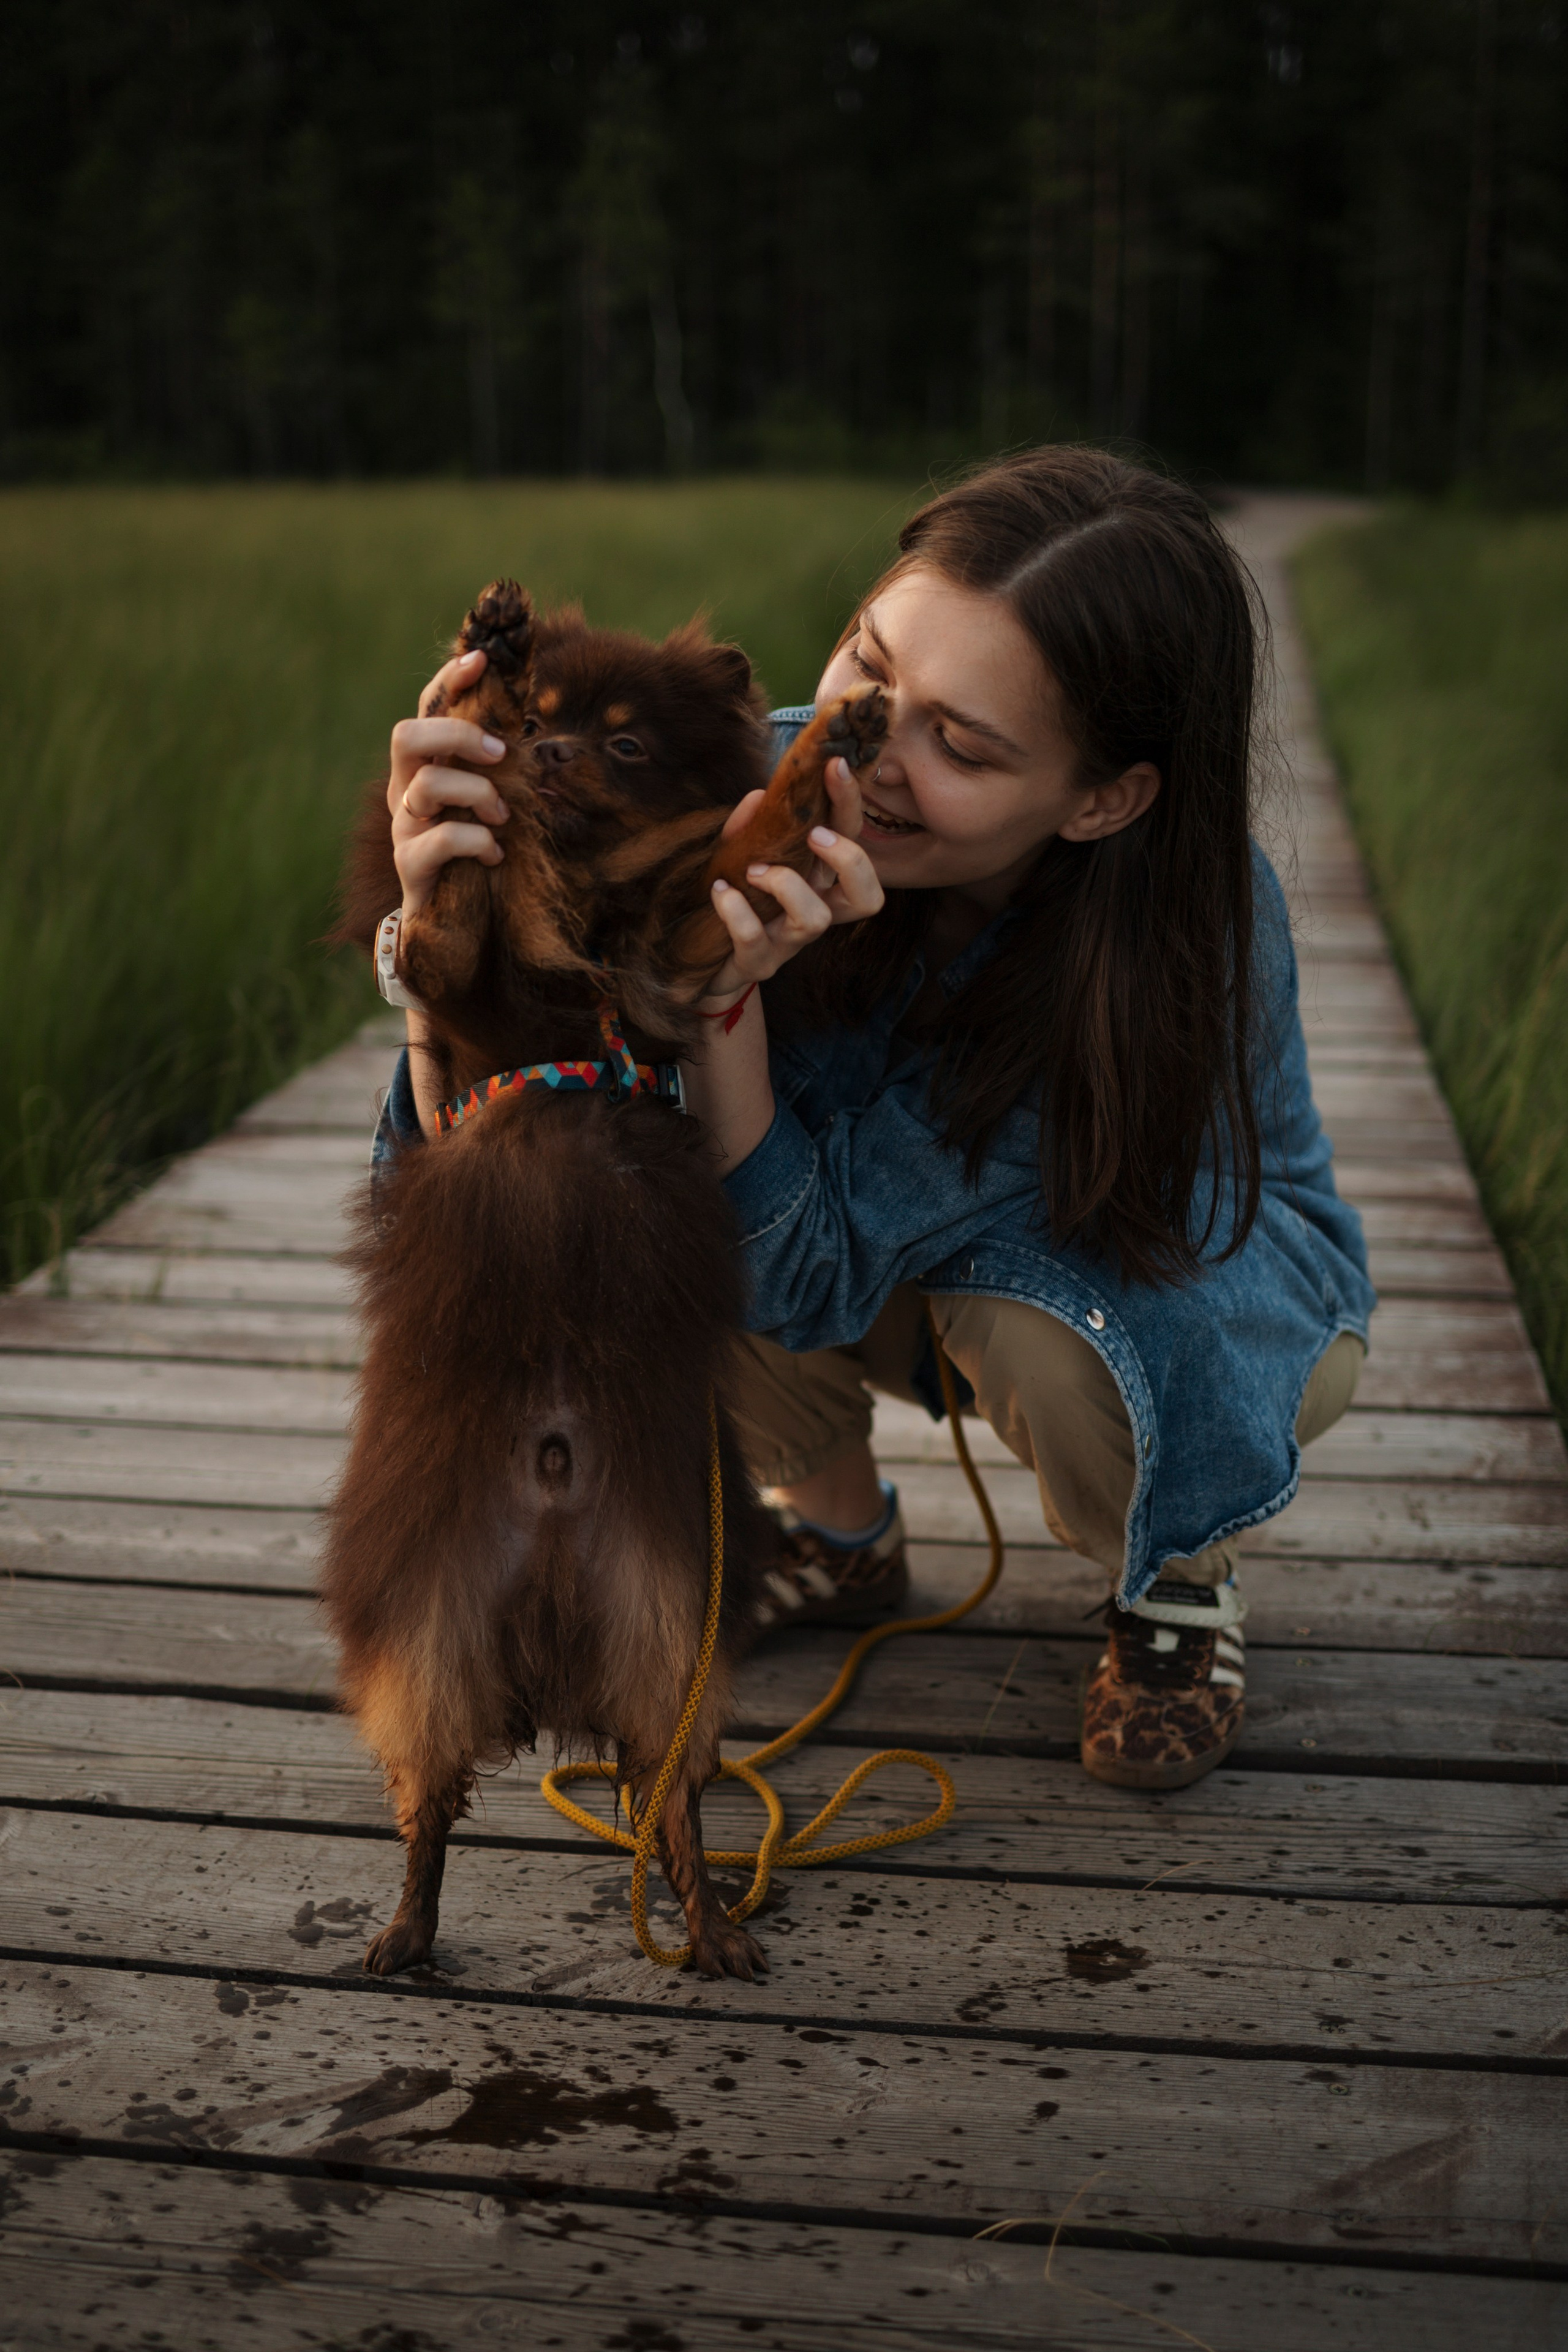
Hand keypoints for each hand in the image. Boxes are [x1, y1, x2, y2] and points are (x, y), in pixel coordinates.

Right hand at [389, 648, 510, 915]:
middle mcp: (405, 792)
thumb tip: (531, 725)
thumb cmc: (477, 857)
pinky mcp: (410, 865)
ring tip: (504, 815)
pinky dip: (475, 842)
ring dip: (477, 793)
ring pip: (426, 784)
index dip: (447, 681)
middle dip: (455, 733)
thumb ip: (497, 770)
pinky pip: (439, 840)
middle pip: (407, 736)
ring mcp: (403, 827)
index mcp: (425, 768)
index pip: (425, 710)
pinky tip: (495, 854)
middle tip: (497, 751)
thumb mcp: (490, 806)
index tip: (480, 659)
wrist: (454, 927)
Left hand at [703, 756, 882, 1002]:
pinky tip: (721, 891)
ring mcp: (788, 942)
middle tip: (813, 835)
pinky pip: (755, 939)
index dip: (851, 805)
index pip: (853, 841)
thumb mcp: (740, 854)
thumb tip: (761, 794)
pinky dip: (737, 911)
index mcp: (818, 881)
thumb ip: (751, 826)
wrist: (700, 960)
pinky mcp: (757, 962)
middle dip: (848, 858)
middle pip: (866, 896)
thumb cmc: (732, 899)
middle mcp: (813, 911)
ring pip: (816, 919)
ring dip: (787, 885)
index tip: (834, 765)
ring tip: (753, 870)